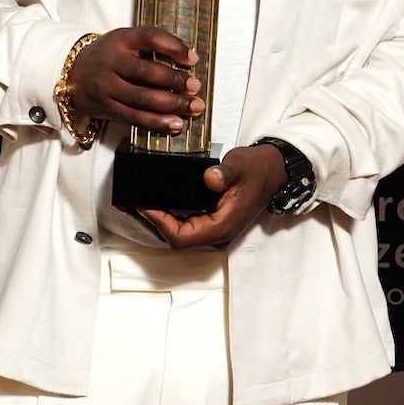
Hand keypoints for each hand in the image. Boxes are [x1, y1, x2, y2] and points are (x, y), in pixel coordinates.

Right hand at [67, 26, 205, 133]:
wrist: (72, 73)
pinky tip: (175, 124)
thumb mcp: (127, 40)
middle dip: (175, 81)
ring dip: (171, 105)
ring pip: (142, 99)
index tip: (193, 58)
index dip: (174, 47)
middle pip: (146, 72)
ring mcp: (107, 87)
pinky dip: (157, 122)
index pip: (150, 38)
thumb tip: (190, 57)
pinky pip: (135, 118)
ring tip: (193, 108)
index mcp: (121, 40)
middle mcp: (112, 62)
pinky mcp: (107, 108)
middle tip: (195, 86)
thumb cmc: (110, 56)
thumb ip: (155, 45)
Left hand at [140, 143, 286, 248]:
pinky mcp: (211, 219)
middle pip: (175, 238)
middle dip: (151, 222)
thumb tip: (209, 178)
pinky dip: (167, 214)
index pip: (182, 237)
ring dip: (156, 219)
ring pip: (178, 232)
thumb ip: (224, 174)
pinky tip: (155, 200)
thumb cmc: (258, 169)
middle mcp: (216, 232)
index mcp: (223, 226)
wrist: (274, 169)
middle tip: (129, 204)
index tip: (144, 205)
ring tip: (136, 202)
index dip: (160, 223)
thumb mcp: (240, 166)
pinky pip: (184, 223)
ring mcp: (213, 227)